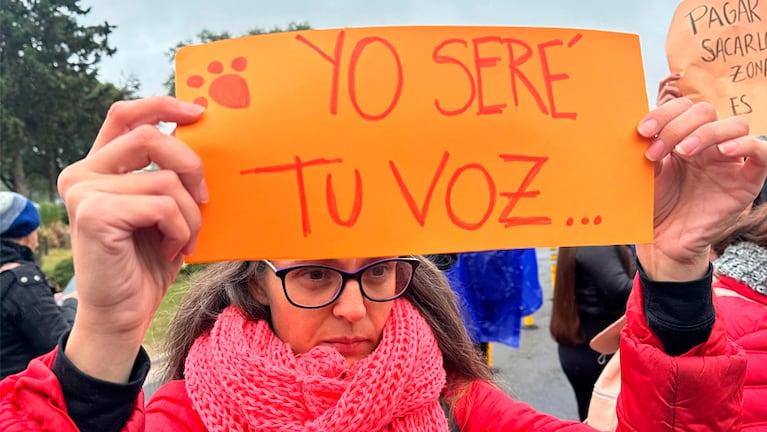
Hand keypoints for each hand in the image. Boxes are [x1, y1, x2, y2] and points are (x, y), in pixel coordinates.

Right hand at [57, 96, 205, 381]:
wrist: (124, 314)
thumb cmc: (147, 262)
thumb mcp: (163, 211)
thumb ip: (168, 176)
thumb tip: (205, 142)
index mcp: (99, 166)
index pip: (126, 115)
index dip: (162, 105)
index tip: (199, 113)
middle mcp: (83, 173)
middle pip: (150, 137)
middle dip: (191, 164)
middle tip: (205, 197)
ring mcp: (84, 192)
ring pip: (165, 179)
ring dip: (191, 214)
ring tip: (185, 240)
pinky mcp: (94, 214)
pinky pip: (162, 205)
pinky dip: (180, 230)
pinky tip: (171, 251)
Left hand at [636, 99, 766, 280]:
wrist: (662, 242)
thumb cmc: (654, 206)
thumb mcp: (645, 174)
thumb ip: (649, 149)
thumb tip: (642, 127)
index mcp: (682, 138)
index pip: (683, 108)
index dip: (664, 114)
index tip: (642, 131)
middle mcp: (707, 146)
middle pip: (706, 112)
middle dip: (678, 126)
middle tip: (656, 150)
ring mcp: (728, 162)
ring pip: (735, 125)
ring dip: (706, 133)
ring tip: (682, 152)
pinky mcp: (746, 181)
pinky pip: (761, 153)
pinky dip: (746, 146)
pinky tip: (723, 152)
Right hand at [656, 73, 681, 106]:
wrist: (674, 124)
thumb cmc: (679, 109)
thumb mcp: (679, 99)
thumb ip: (679, 93)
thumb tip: (684, 82)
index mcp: (662, 95)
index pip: (663, 82)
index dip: (670, 77)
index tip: (679, 75)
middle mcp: (659, 97)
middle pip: (662, 82)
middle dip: (670, 77)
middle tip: (679, 77)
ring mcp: (659, 101)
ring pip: (666, 88)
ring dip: (675, 90)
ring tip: (680, 96)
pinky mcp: (660, 106)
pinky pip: (669, 96)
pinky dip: (675, 97)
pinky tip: (678, 102)